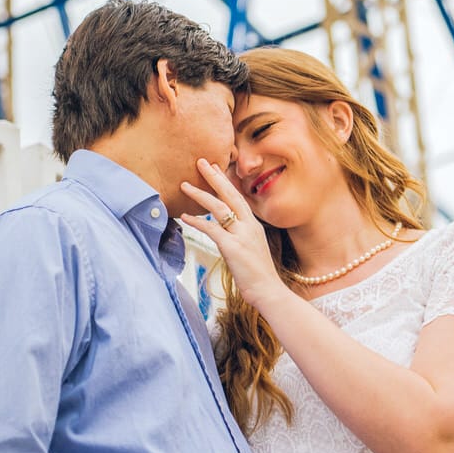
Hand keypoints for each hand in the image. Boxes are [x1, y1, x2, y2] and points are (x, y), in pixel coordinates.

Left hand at [180, 158, 287, 307]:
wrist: (268, 290)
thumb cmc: (258, 275)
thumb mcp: (251, 249)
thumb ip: (239, 236)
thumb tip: (224, 232)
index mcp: (253, 225)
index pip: (237, 196)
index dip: (225, 181)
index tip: (214, 167)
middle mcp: (249, 225)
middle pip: (230, 194)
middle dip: (214, 177)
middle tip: (201, 161)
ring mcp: (241, 235)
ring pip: (219, 208)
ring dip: (200, 195)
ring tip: (184, 185)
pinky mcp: (233, 247)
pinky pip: (211, 229)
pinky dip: (196, 221)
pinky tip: (184, 217)